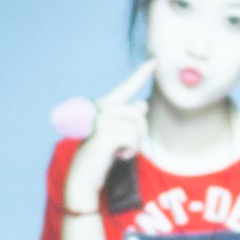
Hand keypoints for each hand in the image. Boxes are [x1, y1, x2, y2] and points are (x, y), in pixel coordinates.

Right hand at [61, 73, 160, 233]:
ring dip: (135, 144)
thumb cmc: (100, 158)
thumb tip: (142, 104)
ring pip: (138, 126)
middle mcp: (101, 110)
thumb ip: (128, 120)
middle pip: (139, 113)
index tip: (154, 61)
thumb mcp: (117, 137)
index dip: (140, 75)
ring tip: (119, 153)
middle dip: (140, 132)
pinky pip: (134, 138)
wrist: (85, 178)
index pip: (125, 89)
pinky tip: (117, 157)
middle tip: (125, 149)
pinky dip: (131, 151)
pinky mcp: (106, 133)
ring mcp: (102, 120)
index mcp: (102, 108)